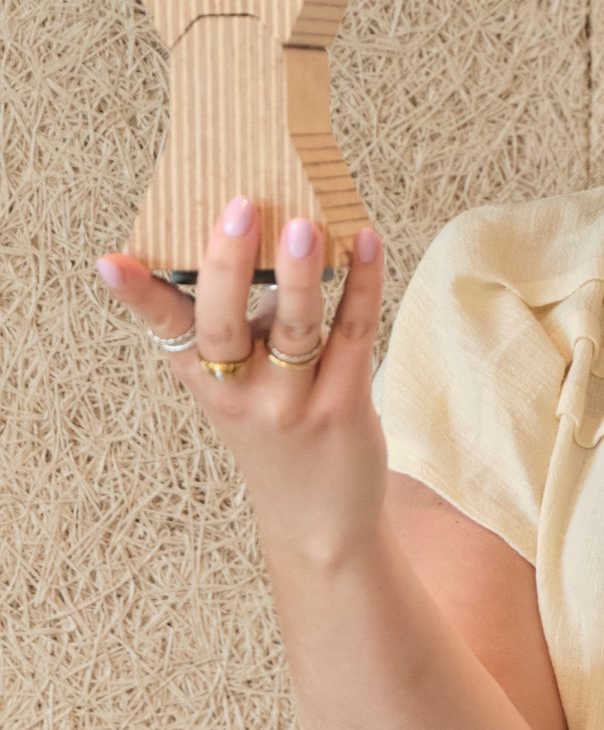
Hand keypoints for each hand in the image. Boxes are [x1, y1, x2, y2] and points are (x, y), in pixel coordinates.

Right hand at [95, 199, 389, 564]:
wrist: (318, 521)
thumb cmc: (275, 430)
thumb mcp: (236, 386)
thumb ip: (237, 324)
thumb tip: (261, 231)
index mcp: (204, 377)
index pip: (166, 330)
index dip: (138, 296)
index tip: (111, 260)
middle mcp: (240, 392)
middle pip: (224, 326)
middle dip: (229, 266)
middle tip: (239, 209)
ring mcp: (292, 402)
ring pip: (293, 329)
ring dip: (300, 275)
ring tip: (305, 226)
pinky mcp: (344, 404)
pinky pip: (354, 334)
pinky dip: (362, 285)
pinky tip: (367, 242)